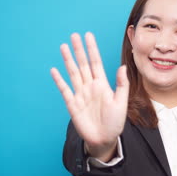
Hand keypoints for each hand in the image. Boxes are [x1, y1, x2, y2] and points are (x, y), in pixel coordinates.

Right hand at [50, 32, 128, 160]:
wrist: (104, 139)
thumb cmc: (115, 122)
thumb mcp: (121, 103)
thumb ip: (122, 85)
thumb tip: (122, 67)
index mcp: (102, 84)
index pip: (96, 62)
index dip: (92, 49)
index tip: (88, 36)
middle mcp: (90, 86)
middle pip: (83, 64)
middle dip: (79, 50)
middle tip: (74, 35)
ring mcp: (80, 94)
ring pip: (73, 73)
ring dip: (68, 60)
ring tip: (63, 46)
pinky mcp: (72, 104)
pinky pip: (64, 89)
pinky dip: (59, 80)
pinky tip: (54, 70)